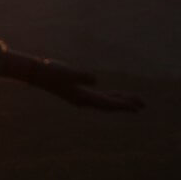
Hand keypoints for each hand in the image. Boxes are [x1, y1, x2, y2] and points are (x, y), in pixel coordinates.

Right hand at [3, 50, 144, 112]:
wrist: (37, 73)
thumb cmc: (52, 71)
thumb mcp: (67, 72)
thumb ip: (82, 76)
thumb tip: (95, 79)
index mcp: (83, 97)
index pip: (108, 103)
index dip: (123, 105)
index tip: (137, 107)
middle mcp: (84, 100)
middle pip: (109, 104)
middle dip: (126, 104)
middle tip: (143, 104)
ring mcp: (81, 97)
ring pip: (105, 101)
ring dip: (119, 101)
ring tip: (133, 101)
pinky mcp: (78, 92)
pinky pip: (99, 96)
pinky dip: (109, 97)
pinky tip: (113, 95)